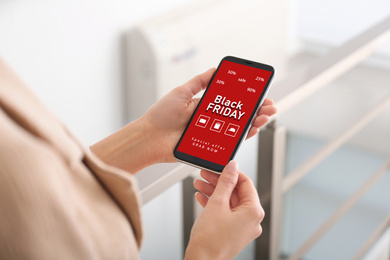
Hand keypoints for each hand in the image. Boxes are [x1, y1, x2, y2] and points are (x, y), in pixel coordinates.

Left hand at [141, 68, 276, 163]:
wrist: (149, 138)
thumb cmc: (161, 116)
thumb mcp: (181, 92)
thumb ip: (200, 82)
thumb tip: (215, 69)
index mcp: (205, 107)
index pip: (231, 101)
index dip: (247, 98)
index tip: (260, 92)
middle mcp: (211, 120)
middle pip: (238, 115)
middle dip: (256, 110)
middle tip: (269, 106)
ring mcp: (211, 134)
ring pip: (238, 129)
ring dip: (254, 122)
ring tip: (265, 116)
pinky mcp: (210, 147)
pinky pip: (230, 142)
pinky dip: (243, 136)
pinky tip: (253, 128)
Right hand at [185, 161, 263, 259]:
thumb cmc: (210, 240)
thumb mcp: (217, 203)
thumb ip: (226, 182)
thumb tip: (233, 167)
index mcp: (254, 212)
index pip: (246, 183)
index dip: (232, 173)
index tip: (221, 167)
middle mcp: (251, 221)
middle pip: (236, 192)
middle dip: (219, 182)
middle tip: (206, 174)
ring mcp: (242, 228)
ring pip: (229, 202)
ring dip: (214, 192)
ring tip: (200, 184)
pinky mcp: (233, 232)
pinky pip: (226, 212)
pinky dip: (215, 204)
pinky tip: (202, 197)